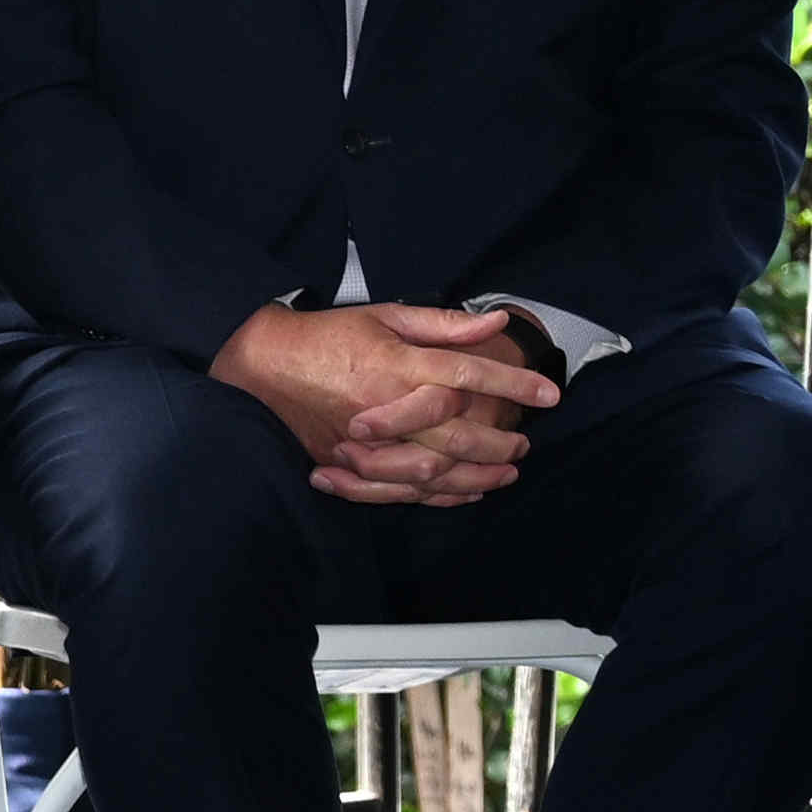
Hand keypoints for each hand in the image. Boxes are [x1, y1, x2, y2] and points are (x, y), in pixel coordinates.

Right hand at [217, 301, 552, 503]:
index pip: (469, 374)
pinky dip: (436, 495)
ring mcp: (363, 440)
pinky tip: (464, 492)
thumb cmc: (327, 335)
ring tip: (505, 474)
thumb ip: (443, 323)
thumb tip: (494, 322)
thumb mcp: (385, 316)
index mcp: (397, 363)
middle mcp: (385, 405)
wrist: (261, 363)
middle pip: (458, 435)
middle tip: (523, 443)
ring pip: (433, 471)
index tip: (550, 394)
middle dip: (500, 444)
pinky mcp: (345, 461)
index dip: (514, 383)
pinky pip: (398, 490)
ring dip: (476, 476)